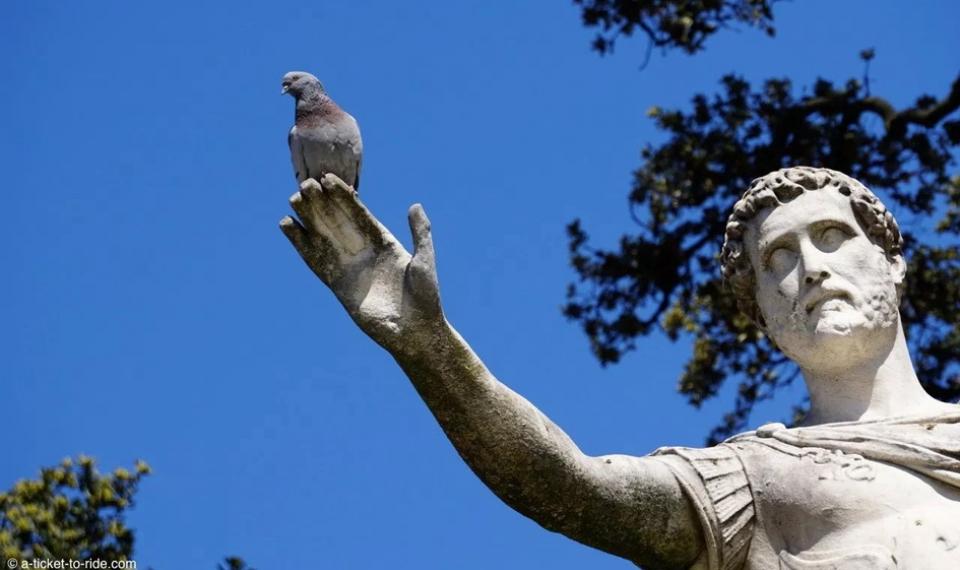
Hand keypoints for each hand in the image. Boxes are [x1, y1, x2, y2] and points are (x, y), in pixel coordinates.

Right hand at [280, 174, 443, 353]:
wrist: (414, 332)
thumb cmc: (426, 298)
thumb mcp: (424, 260)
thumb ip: (420, 233)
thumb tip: (415, 205)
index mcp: (384, 242)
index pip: (359, 213)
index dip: (344, 196)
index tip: (328, 178)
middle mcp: (364, 251)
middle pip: (338, 221)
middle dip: (322, 202)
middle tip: (305, 182)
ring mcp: (349, 267)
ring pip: (324, 237)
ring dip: (309, 218)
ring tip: (292, 198)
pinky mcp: (337, 284)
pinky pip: (315, 261)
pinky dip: (301, 245)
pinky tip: (287, 227)